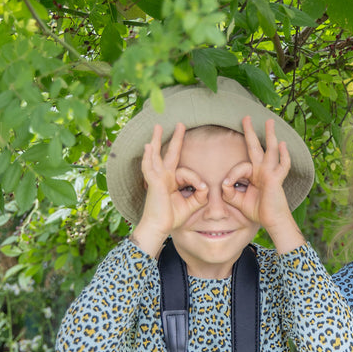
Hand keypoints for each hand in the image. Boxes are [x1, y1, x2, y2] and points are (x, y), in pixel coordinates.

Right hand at [132, 122, 207, 253]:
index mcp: (171, 181)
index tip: (201, 189)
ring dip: (156, 140)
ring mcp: (157, 178)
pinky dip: (148, 157)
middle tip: (180, 124)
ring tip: (157, 127)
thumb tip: (204, 186)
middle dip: (175, 139)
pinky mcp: (153, 183)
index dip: (196, 179)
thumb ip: (200, 195)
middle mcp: (163, 176)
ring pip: (157, 156)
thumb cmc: (171, 217)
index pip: (186, 171)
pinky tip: (148, 147)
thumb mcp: (191, 204)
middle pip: (169, 154)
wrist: (159, 227)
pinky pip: (150, 168)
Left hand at [221, 116, 293, 234]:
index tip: (227, 187)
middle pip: (256, 147)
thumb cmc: (258, 210)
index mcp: (254, 174)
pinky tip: (283, 144)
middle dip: (250, 132)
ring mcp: (271, 173)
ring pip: (270, 150)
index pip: (241, 166)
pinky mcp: (276, 179)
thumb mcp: (237, 200)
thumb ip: (229, 191)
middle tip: (246, 117)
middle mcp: (263, 170)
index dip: (232, 175)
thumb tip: (224, 183)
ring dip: (269, 136)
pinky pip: (282, 165)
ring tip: (269, 122)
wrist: (272, 221)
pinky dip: (284, 155)